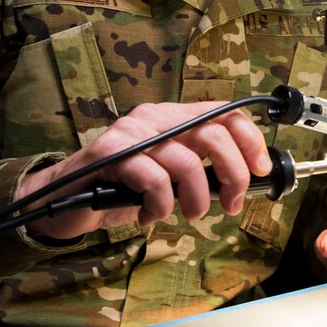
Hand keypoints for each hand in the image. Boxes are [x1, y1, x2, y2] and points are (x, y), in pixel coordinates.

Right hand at [18, 101, 270, 240]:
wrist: (65, 196)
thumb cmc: (122, 187)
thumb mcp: (168, 173)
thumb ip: (199, 167)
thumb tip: (244, 181)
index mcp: (172, 116)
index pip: (224, 112)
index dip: (250, 140)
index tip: (261, 171)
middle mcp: (154, 117)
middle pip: (213, 134)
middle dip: (233, 175)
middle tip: (229, 204)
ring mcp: (131, 132)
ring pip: (186, 161)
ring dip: (195, 200)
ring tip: (187, 214)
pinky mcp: (109, 154)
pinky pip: (154, 180)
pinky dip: (160, 206)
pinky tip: (149, 214)